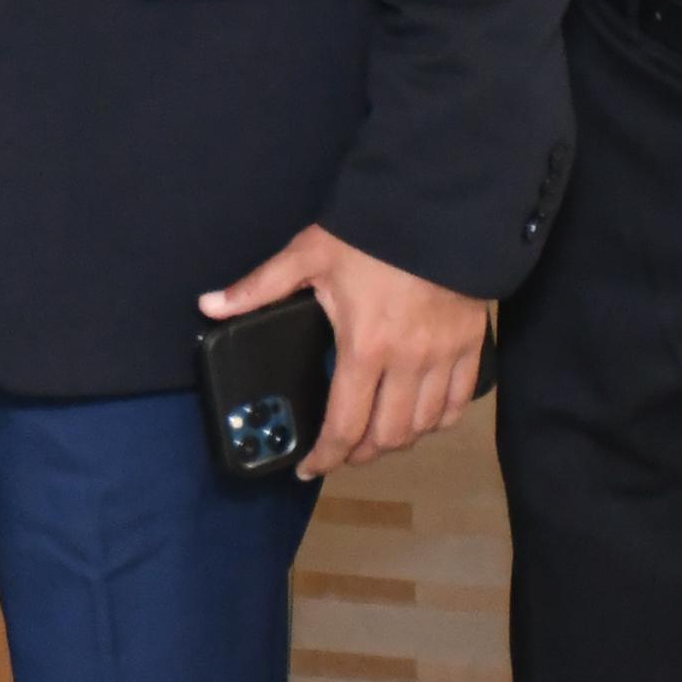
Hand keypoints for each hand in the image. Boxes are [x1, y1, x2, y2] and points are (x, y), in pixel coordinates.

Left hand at [199, 225, 490, 477]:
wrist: (436, 212)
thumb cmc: (370, 237)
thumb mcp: (307, 255)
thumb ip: (259, 287)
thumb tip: (210, 305)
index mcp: (363, 349)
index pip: (345, 424)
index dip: (326, 456)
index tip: (310, 468)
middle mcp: (408, 364)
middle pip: (388, 436)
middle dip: (361, 454)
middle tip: (341, 454)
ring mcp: (444, 359)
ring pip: (425, 426)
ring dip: (398, 441)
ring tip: (375, 440)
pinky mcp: (470, 348)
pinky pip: (459, 403)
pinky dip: (438, 421)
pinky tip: (421, 419)